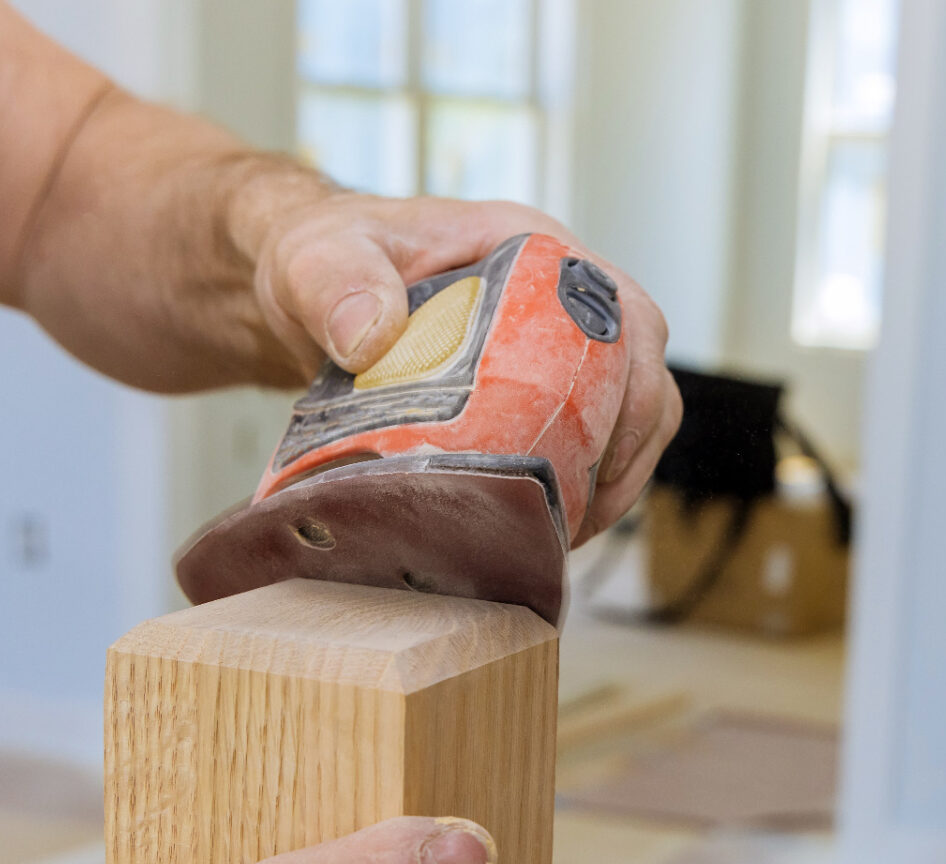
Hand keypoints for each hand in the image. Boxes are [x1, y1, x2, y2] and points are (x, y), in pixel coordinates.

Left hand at [250, 193, 682, 541]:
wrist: (304, 290)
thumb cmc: (320, 255)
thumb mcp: (315, 259)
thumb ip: (334, 282)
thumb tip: (370, 334)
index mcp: (535, 250)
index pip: (625, 315)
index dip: (632, 387)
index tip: (599, 452)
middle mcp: (560, 296)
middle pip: (642, 375)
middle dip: (628, 451)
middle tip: (582, 516)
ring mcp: (554, 347)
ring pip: (627, 414)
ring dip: (614, 476)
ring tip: (568, 532)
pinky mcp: (536, 392)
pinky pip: (588, 439)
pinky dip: (581, 484)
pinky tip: (545, 523)